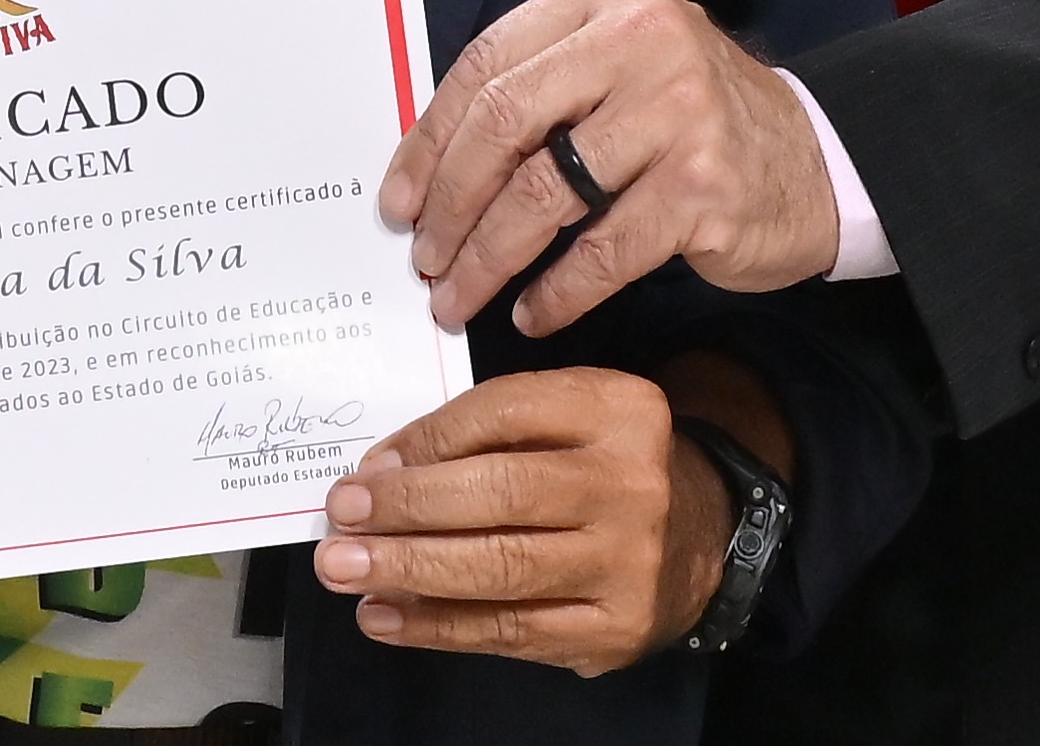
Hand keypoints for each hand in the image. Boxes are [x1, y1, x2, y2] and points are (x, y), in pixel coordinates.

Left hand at [308, 368, 727, 672]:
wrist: (698, 534)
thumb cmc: (600, 464)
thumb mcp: (563, 415)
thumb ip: (484, 428)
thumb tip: (382, 471)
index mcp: (617, 408)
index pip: (503, 413)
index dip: (426, 443)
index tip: (365, 470)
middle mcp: (630, 484)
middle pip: (502, 494)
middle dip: (408, 509)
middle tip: (341, 520)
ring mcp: (627, 563)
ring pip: (501, 569)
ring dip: (409, 571)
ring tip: (344, 570)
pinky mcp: (613, 630)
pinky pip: (510, 631)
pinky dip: (438, 627)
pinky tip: (385, 617)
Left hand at [381, 0, 836, 334]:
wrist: (814, 159)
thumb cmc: (690, 116)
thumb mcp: (617, 65)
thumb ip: (538, 86)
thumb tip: (428, 165)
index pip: (487, 64)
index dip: (429, 140)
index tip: (399, 200)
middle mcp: (642, 39)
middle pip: (505, 123)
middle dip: (450, 202)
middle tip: (424, 258)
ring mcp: (678, 113)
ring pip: (545, 194)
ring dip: (488, 257)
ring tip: (460, 296)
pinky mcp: (702, 188)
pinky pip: (602, 252)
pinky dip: (557, 293)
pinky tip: (533, 314)